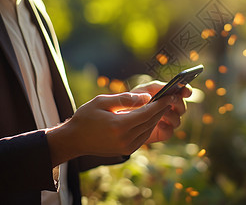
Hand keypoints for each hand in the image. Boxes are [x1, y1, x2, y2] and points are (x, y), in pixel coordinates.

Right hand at [46, 92, 170, 165]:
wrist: (74, 140)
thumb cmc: (86, 117)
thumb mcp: (102, 101)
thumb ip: (125, 99)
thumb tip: (146, 97)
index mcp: (119, 125)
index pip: (147, 113)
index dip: (161, 104)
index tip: (170, 95)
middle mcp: (125, 138)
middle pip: (151, 121)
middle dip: (162, 109)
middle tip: (171, 97)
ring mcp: (127, 147)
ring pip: (149, 129)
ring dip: (157, 117)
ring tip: (163, 105)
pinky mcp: (127, 150)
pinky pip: (144, 136)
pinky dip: (149, 125)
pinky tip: (151, 116)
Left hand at [131, 81, 190, 143]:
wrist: (121, 118)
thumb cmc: (132, 101)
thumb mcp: (141, 89)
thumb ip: (153, 87)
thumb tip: (163, 92)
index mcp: (167, 94)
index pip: (183, 91)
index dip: (187, 90)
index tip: (186, 91)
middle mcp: (170, 107)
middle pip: (183, 106)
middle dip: (178, 103)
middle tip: (171, 100)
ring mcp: (167, 121)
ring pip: (178, 120)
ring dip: (171, 115)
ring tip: (161, 112)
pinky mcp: (161, 133)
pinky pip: (169, 132)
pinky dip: (165, 128)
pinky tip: (157, 124)